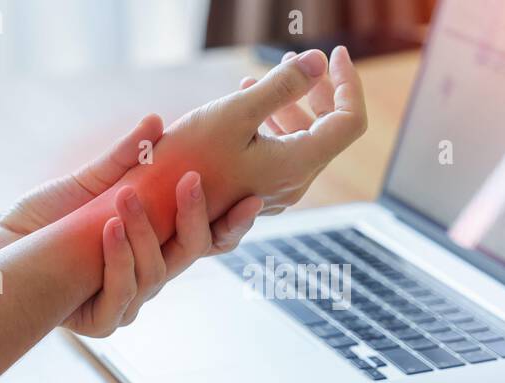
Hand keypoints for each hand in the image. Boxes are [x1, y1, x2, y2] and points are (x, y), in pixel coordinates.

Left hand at [0, 116, 263, 336]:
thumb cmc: (43, 220)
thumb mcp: (89, 184)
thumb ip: (127, 160)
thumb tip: (157, 121)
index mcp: (156, 247)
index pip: (207, 238)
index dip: (233, 222)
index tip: (255, 196)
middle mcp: (149, 279)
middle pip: (191, 253)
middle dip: (196, 216)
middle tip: (194, 180)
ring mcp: (128, 304)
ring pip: (156, 272)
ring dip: (143, 232)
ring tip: (126, 198)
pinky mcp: (100, 323)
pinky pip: (121, 295)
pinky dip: (118, 262)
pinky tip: (108, 232)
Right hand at [156, 45, 367, 215]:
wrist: (154, 209)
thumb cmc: (187, 163)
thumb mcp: (234, 114)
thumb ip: (281, 87)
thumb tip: (319, 61)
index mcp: (297, 164)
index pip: (351, 121)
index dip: (349, 83)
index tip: (334, 52)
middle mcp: (294, 183)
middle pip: (331, 130)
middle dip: (320, 89)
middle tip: (298, 59)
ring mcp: (276, 190)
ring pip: (304, 141)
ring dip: (293, 104)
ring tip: (267, 75)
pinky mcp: (257, 190)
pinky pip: (281, 152)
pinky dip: (274, 122)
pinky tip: (247, 102)